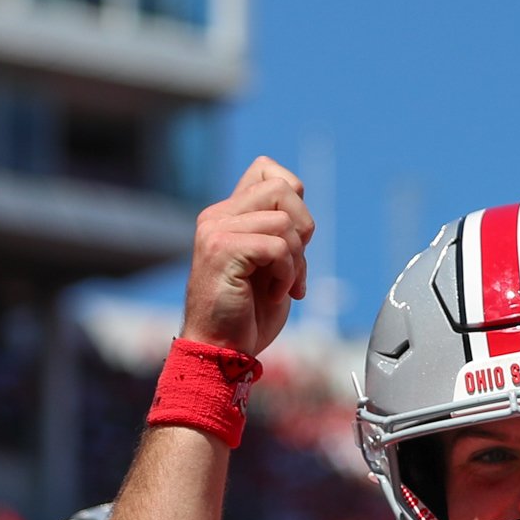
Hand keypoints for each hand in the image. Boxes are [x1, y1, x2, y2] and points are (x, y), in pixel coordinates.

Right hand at [181, 155, 313, 357]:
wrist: (221, 350)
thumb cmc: (246, 316)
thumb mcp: (271, 265)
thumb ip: (280, 234)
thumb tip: (303, 212)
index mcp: (228, 215)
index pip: (267, 169)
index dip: (295, 197)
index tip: (294, 239)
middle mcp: (218, 216)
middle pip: (283, 188)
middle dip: (303, 230)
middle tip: (293, 266)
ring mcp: (216, 230)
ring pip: (284, 221)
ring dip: (296, 260)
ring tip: (282, 285)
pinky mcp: (222, 250)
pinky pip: (278, 247)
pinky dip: (287, 274)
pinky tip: (275, 294)